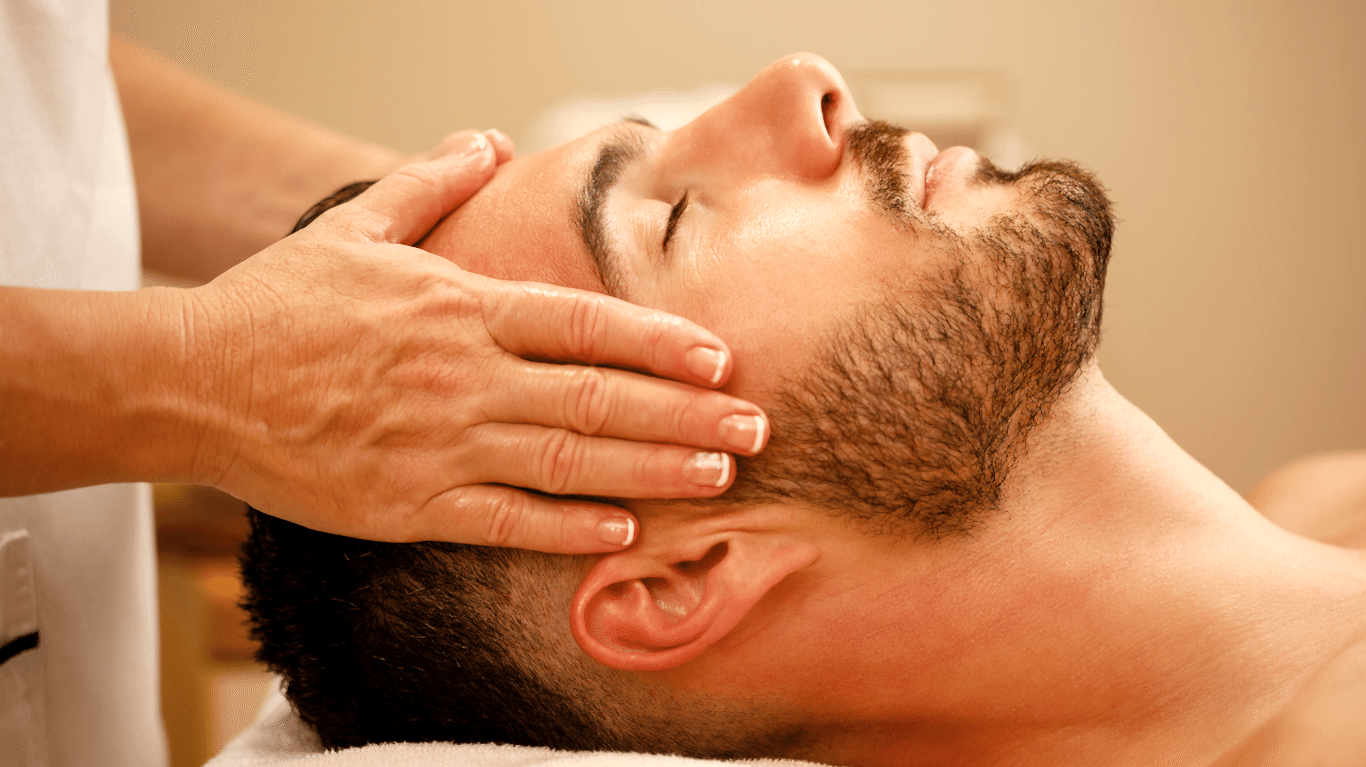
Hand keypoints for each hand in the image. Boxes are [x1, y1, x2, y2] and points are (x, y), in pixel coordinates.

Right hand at [182, 131, 768, 552]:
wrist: (193, 380)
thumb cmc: (277, 304)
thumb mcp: (355, 227)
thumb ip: (429, 184)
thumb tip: (486, 143)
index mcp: (460, 307)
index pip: (584, 323)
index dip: (660, 340)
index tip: (721, 356)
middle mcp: (463, 377)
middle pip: (598, 397)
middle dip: (687, 412)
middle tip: (757, 426)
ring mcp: (439, 445)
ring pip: (568, 462)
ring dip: (653, 468)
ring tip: (718, 472)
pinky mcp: (409, 504)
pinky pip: (506, 521)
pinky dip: (569, 529)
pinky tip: (626, 532)